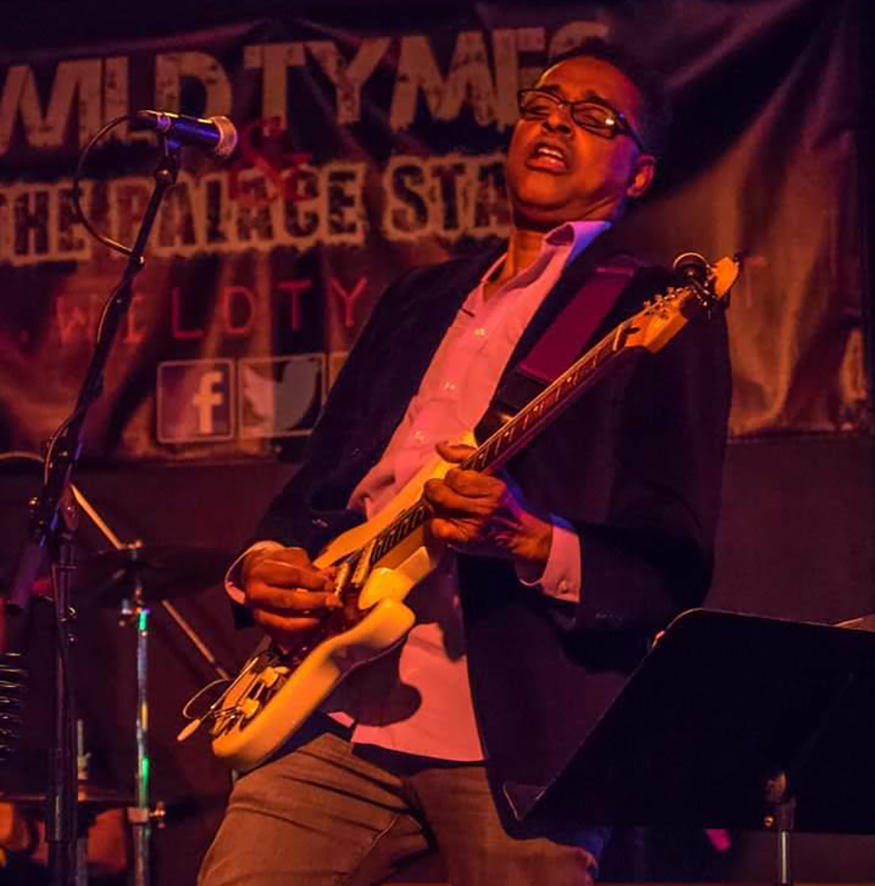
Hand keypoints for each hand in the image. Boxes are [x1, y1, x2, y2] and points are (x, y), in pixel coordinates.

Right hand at [242, 547, 340, 646]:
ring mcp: (257, 611)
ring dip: (310, 619)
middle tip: (333, 602)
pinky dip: (301, 629)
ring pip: (285, 621)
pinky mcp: (262, 624)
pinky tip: (315, 622)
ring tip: (326, 614)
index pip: (293, 576)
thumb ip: (312, 568)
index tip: (330, 584)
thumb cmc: (275, 564)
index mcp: (263, 571)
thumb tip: (332, 575)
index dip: (315, 581)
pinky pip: (283, 632)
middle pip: (289, 600)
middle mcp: (256, 593)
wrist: (253, 572)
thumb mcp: (292, 557)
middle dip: (316, 602)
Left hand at [422, 441, 552, 569]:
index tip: (456, 479)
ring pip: (434, 509)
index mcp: (493, 487)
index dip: (451, 476)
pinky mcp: (465, 542)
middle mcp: (483, 508)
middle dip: (434, 489)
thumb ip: (466, 454)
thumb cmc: (509, 501)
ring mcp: (474, 526)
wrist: (523, 534)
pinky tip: (446, 520)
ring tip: (444, 504)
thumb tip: (440, 447)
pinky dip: (436, 523)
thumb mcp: (496, 471)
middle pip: (439, 493)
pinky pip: (437, 529)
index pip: (454, 476)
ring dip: (434, 505)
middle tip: (440, 490)